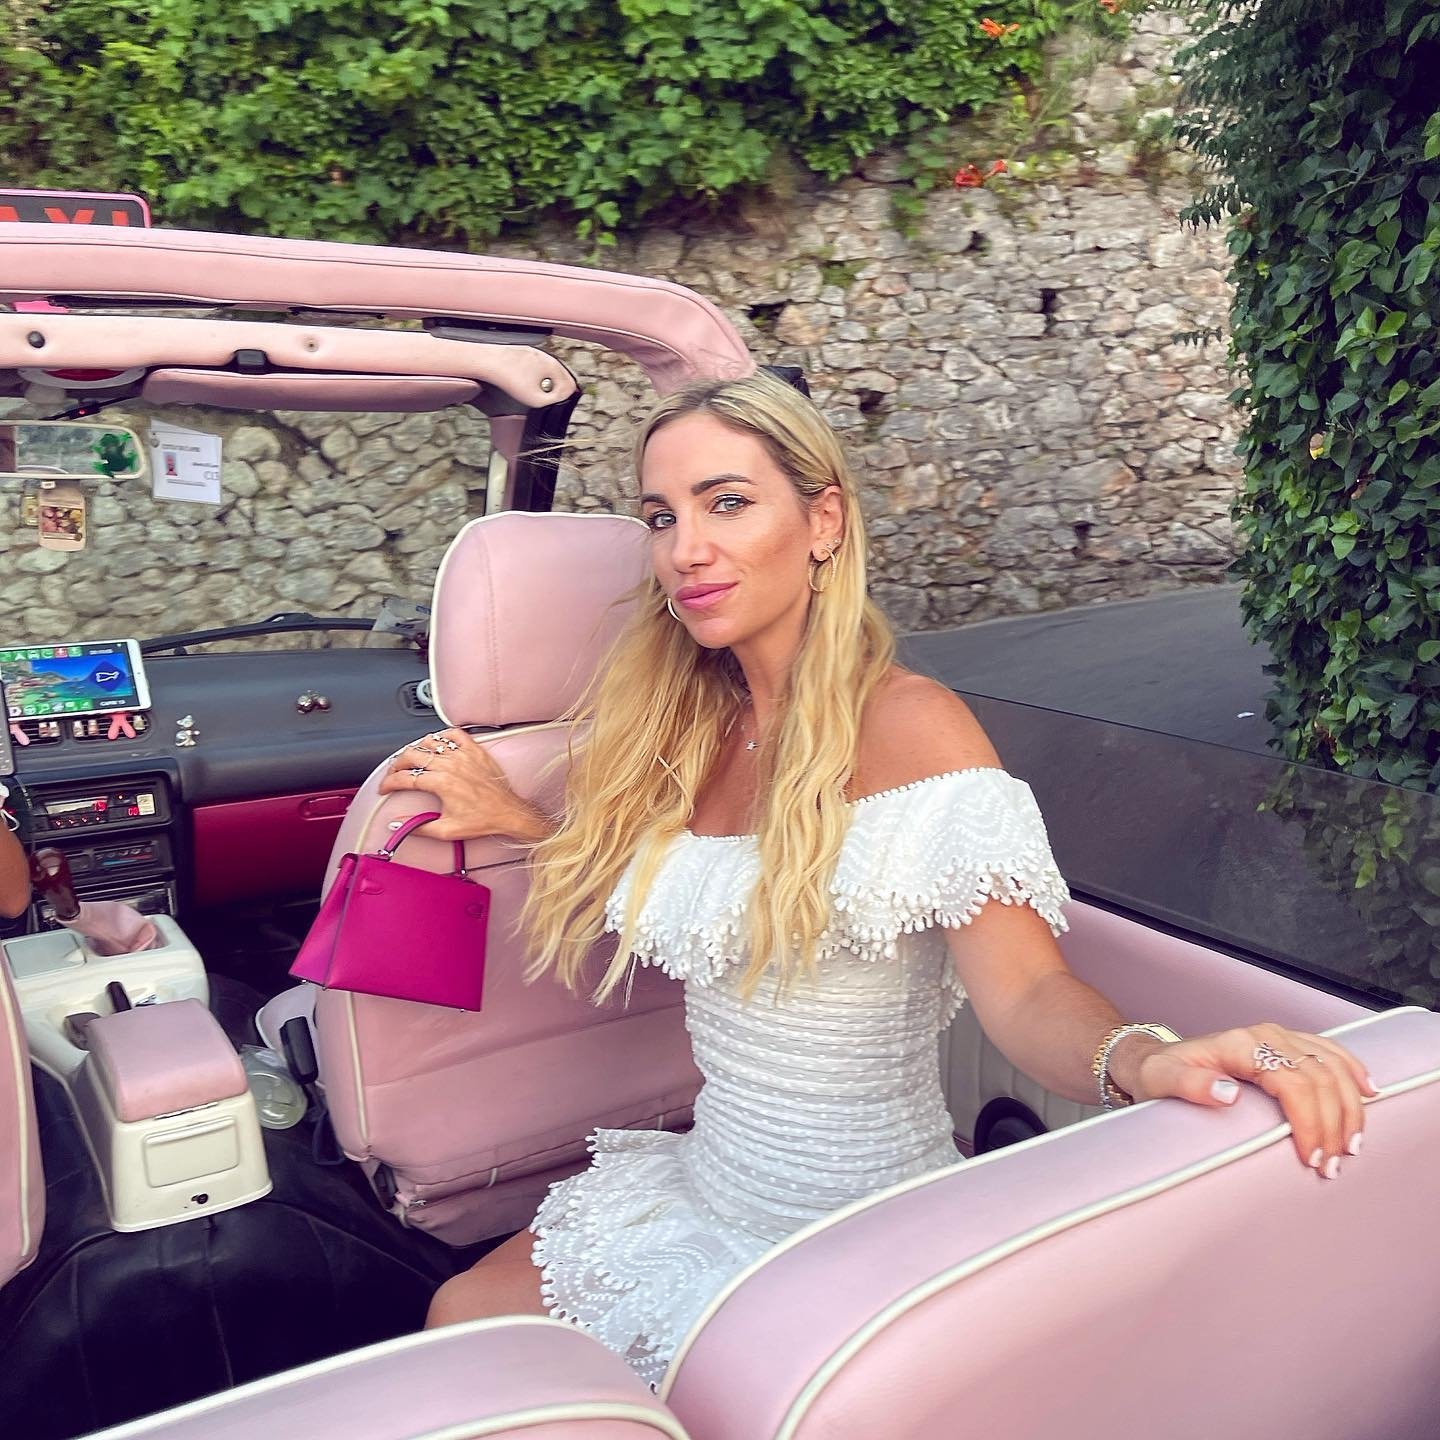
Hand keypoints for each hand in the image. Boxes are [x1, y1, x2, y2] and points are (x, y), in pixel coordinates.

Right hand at [377, 728, 540, 841]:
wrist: (508, 812)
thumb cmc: (483, 819)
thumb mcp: (447, 830)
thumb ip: (418, 827)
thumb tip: (398, 824)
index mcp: (441, 783)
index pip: (405, 778)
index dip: (389, 783)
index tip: (384, 788)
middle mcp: (451, 765)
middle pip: (411, 755)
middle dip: (396, 764)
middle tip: (393, 773)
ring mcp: (463, 755)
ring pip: (430, 741)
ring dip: (416, 749)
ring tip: (411, 759)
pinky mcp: (475, 750)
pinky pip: (454, 734)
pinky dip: (442, 736)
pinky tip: (437, 745)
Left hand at [1129, 1023, 1379, 1178]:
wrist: (1156, 1059)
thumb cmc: (1161, 1072)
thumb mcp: (1163, 1080)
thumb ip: (1191, 1085)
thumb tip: (1228, 1093)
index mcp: (1240, 1044)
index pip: (1292, 1081)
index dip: (1309, 1120)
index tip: (1311, 1157)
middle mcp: (1266, 1036)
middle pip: (1320, 1078)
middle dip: (1332, 1125)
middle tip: (1330, 1165)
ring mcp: (1279, 1037)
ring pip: (1332, 1067)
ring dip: (1349, 1108)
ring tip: (1349, 1147)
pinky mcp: (1287, 1044)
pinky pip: (1330, 1052)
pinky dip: (1353, 1072)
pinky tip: (1368, 1093)